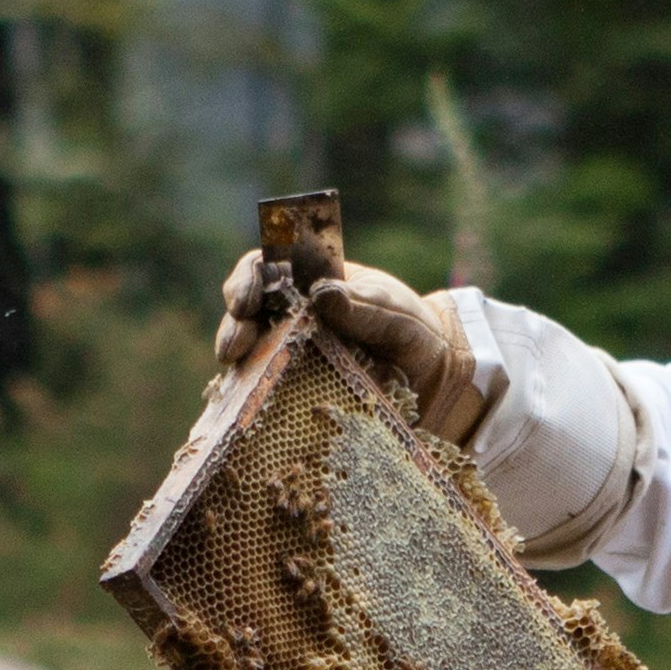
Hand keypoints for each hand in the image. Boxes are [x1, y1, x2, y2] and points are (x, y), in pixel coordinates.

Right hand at [214, 246, 492, 441]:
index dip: (247, 280)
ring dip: (236, 357)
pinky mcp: (294, 392)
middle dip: (234, 325)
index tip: (246, 300)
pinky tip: (245, 400)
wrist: (436, 380)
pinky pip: (262, 391)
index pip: (265, 269)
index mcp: (312, 285)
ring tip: (236, 365)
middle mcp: (293, 318)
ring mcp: (291, 355)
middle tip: (235, 345)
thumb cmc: (415, 333)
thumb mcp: (396, 315)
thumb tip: (322, 294)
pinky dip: (249, 394)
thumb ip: (364, 306)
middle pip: (245, 313)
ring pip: (247, 352)